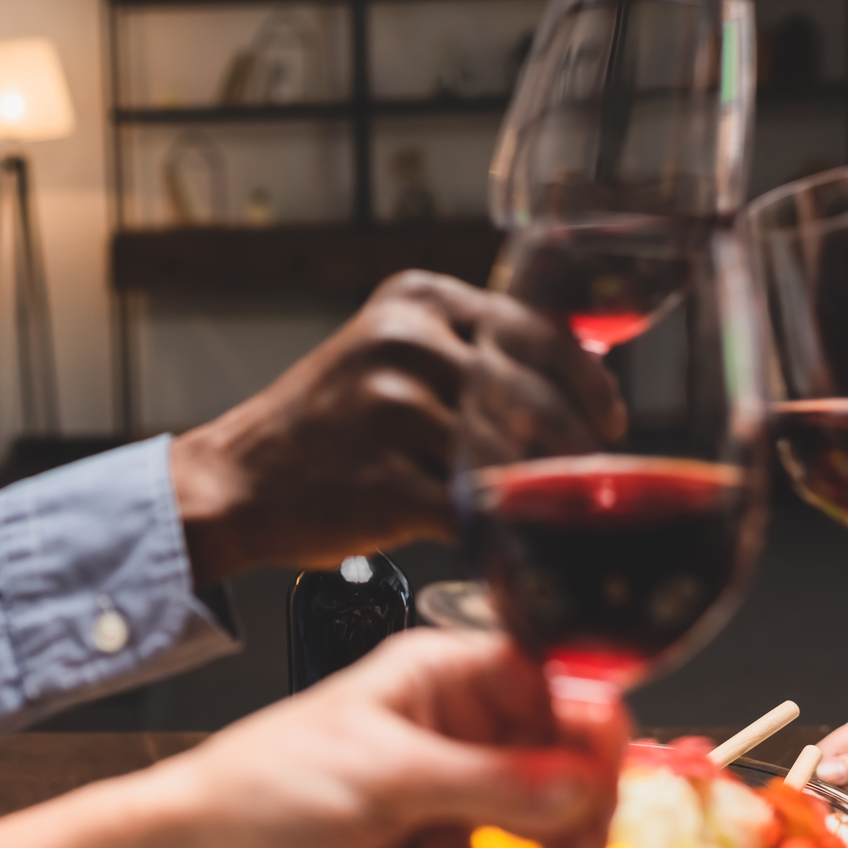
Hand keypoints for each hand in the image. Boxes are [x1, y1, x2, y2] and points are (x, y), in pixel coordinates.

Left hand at [164, 628, 626, 847]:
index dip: (587, 721)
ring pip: (543, 823)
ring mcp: (454, 792)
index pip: (548, 679)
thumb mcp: (388, 773)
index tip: (608, 771)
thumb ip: (489, 782)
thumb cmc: (273, 782)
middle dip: (584, 806)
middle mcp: (460, 728)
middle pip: (560, 757)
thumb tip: (578, 782)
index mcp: (443, 675)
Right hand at [172, 270, 624, 581]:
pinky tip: (506, 546)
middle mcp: (405, 341)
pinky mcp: (383, 481)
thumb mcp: (388, 355)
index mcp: (416, 300)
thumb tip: (581, 381)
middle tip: (588, 481)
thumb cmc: (328, 427)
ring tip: (546, 516)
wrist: (237, 480)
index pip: (536, 332)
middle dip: (574, 448)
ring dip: (536, 496)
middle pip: (533, 397)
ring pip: (508, 459)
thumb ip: (468, 354)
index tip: (609, 420)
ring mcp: (390, 409)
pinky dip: (499, 537)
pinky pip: (472, 513)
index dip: (586, 384)